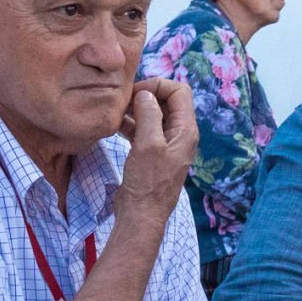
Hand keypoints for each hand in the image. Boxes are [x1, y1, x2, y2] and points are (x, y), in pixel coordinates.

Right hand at [118, 79, 198, 222]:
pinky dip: (132, 123)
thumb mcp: (148, 144)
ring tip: (116, 112)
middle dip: (146, 95)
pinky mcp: (153, 153)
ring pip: (154, 114)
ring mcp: (167, 144)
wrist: (141, 214)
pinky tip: (115, 124)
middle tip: (123, 101)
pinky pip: (144, 129)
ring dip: (137, 109)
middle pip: (167, 100)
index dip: (158, 86)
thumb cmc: (147, 183)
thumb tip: (146, 94)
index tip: (136, 93)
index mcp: (186, 130)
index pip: (179, 91)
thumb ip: (149, 115)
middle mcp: (180, 135)